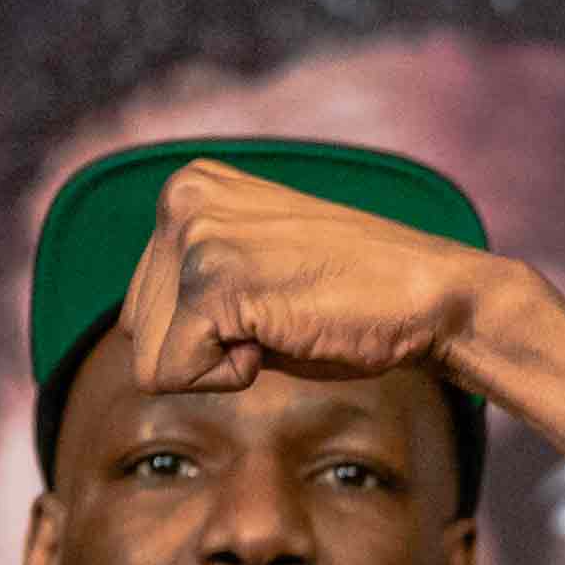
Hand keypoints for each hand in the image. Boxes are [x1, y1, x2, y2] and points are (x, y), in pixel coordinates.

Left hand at [113, 159, 497, 394]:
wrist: (429, 299)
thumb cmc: (348, 297)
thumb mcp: (251, 266)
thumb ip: (191, 281)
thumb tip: (136, 335)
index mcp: (187, 187)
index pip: (140, 308)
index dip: (204, 331)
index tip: (269, 299)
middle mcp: (181, 198)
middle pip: (135, 333)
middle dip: (204, 347)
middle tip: (278, 311)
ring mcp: (195, 236)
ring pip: (148, 360)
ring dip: (217, 362)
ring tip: (281, 317)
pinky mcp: (211, 283)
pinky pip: (173, 377)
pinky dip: (231, 377)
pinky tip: (283, 331)